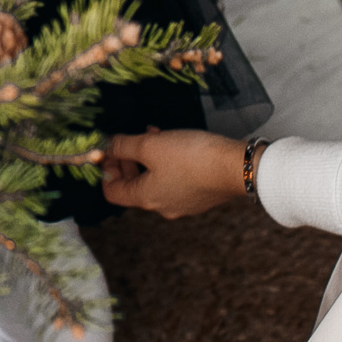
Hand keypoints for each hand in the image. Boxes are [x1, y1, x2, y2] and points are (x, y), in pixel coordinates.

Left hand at [99, 129, 247, 219]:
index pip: (112, 192)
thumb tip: (107, 146)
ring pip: (155, 181)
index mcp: (145, 198)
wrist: (235, 167)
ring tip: (155, 134)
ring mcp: (182, 204)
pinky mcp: (199, 197)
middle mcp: (162, 207)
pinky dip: (168, 164)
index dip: (106, 170)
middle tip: (131, 139)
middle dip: (128, 161)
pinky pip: (175, 181)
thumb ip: (124, 146)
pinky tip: (176, 144)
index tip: (109, 150)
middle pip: (133, 187)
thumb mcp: (150, 145)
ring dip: (149, 159)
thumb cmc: (190, 156)